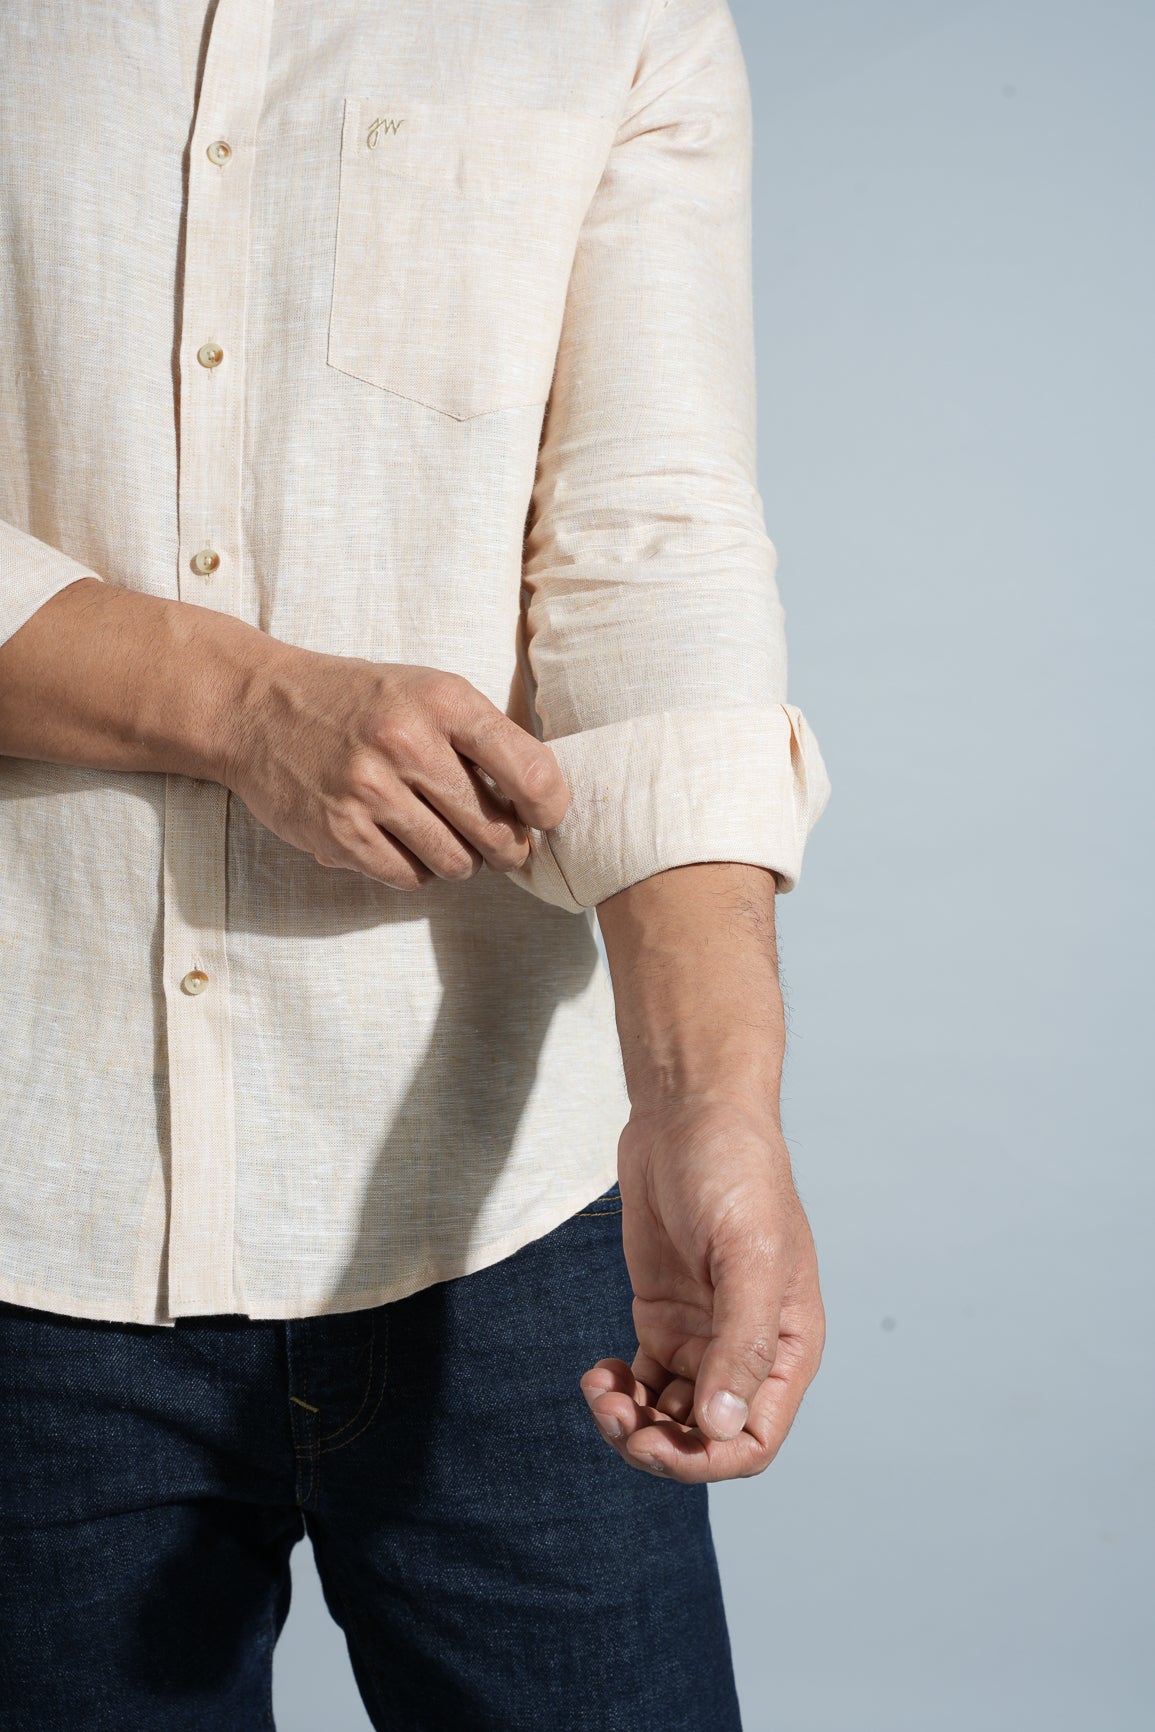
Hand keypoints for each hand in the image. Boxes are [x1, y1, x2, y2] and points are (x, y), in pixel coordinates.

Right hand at [219, 651, 568, 889]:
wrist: (258, 707)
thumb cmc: (360, 702)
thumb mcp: (428, 691)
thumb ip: (485, 738)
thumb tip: (544, 803)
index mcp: (443, 701)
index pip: (529, 773)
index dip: (550, 808)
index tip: (545, 817)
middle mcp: (407, 743)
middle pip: (496, 830)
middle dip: (508, 846)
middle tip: (501, 843)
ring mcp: (369, 791)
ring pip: (455, 863)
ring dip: (461, 861)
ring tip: (446, 838)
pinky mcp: (338, 833)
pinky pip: (407, 877)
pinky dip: (415, 870)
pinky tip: (404, 844)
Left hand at [580, 1097, 824, 1482]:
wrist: (687, 1112)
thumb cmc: (735, 1171)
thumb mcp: (747, 1254)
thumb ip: (740, 1342)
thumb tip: (721, 1425)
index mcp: (787, 1344)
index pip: (754, 1438)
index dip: (707, 1460)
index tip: (656, 1444)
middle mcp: (746, 1350)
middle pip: (704, 1438)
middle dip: (658, 1444)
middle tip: (614, 1417)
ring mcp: (701, 1335)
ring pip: (668, 1415)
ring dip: (632, 1422)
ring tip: (599, 1391)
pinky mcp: (662, 1316)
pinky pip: (643, 1381)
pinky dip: (618, 1391)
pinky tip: (597, 1372)